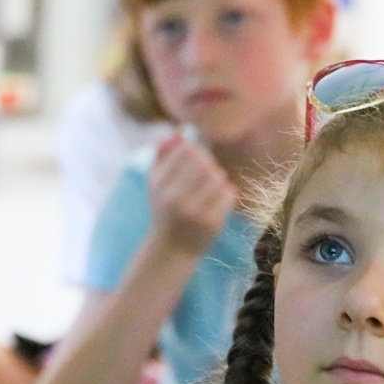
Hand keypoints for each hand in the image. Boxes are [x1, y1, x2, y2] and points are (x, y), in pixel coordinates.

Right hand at [147, 133, 238, 255]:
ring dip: (219, 178)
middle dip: (209, 164)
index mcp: (159, 184)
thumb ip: (161, 156)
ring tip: (213, 185)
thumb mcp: (155, 184)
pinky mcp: (212, 223)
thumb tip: (177, 133)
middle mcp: (174, 198)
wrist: (171, 249)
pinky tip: (219, 198)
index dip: (195, 150)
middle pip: (204, 163)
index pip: (186, 151)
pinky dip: (227, 193)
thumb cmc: (164, 210)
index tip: (196, 159)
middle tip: (208, 172)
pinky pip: (228, 195)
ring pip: (218, 178)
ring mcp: (194, 212)